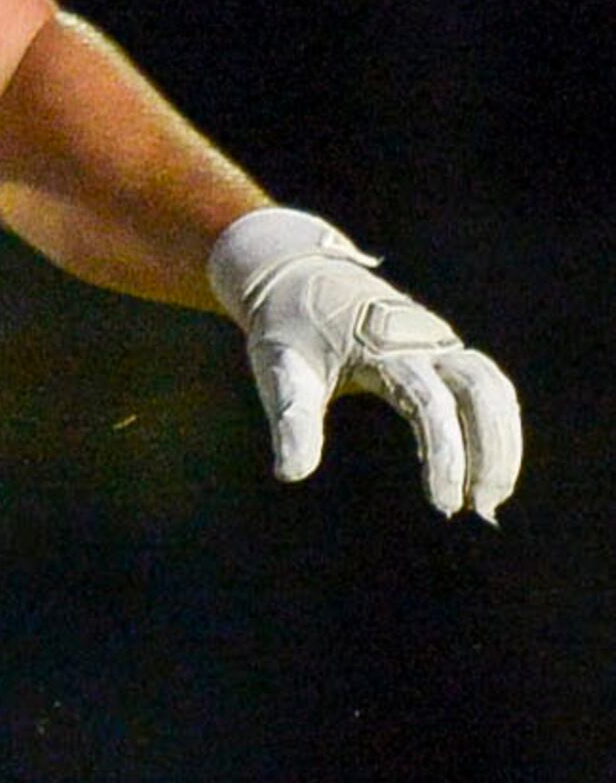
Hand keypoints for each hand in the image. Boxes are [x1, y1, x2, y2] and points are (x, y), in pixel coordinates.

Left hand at [209, 208, 517, 519]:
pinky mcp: (442, 346)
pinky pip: (487, 383)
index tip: (444, 503)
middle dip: (491, 450)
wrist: (296, 273)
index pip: (429, 405)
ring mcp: (438, 340)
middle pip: (482, 391)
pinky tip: (490, 461)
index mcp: (384, 345)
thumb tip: (291, 474)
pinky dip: (497, 420)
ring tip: (492, 495)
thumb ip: (291, 420)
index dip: (444, 454)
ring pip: (494, 387)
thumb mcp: (280, 368)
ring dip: (502, 440)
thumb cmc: (287, 327)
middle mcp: (422, 339)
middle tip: (482, 508)